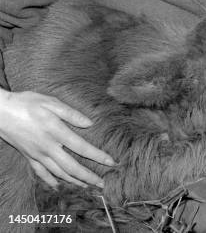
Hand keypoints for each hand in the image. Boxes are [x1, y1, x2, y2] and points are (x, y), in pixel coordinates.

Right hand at [0, 89, 114, 188]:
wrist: (0, 113)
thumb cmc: (26, 103)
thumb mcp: (50, 102)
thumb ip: (71, 114)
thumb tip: (89, 123)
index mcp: (56, 132)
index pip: (82, 148)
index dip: (98, 156)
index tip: (111, 162)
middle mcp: (48, 147)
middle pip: (72, 167)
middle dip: (89, 177)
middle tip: (103, 184)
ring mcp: (37, 154)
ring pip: (58, 173)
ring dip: (74, 181)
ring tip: (87, 186)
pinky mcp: (29, 156)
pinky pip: (41, 173)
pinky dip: (51, 181)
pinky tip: (58, 186)